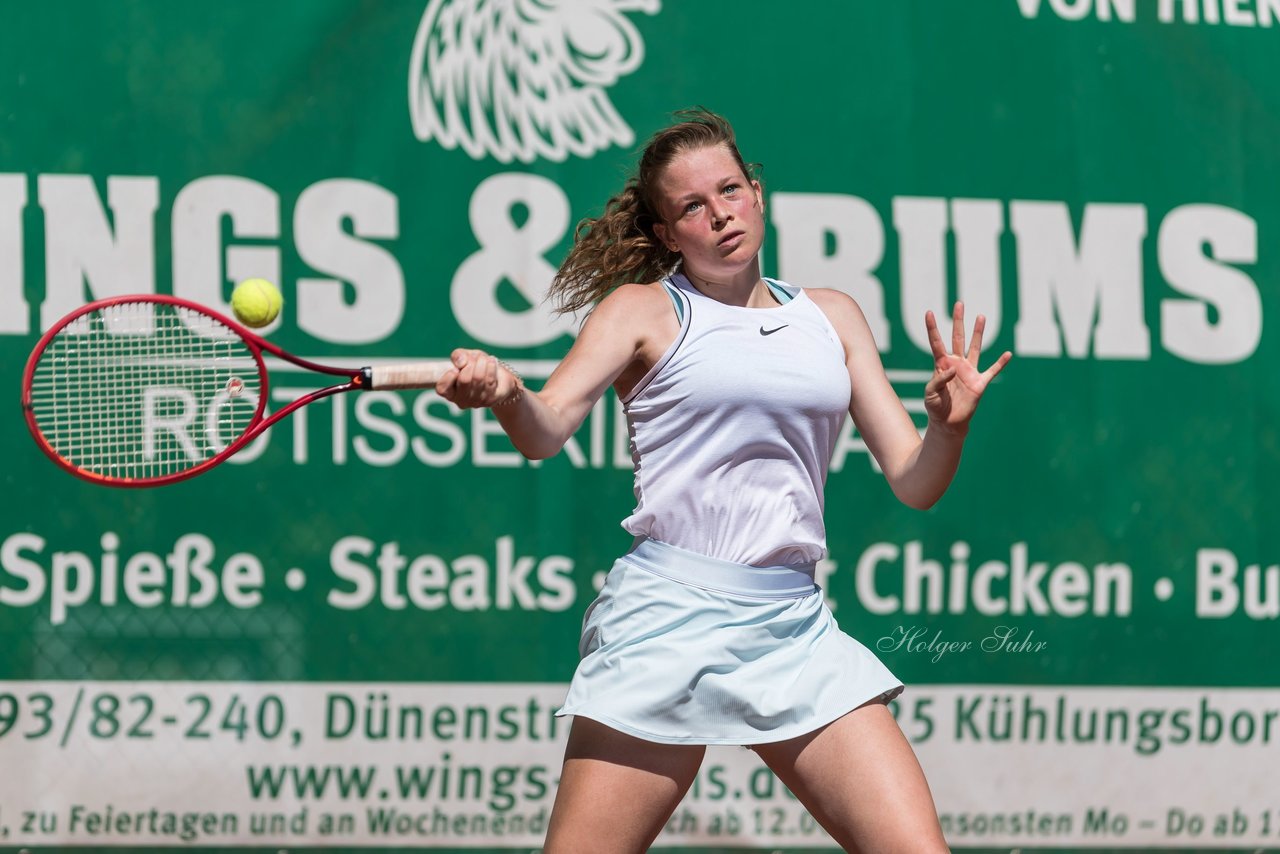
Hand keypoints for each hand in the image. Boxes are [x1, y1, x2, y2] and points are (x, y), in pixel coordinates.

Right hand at [435, 348, 522, 408]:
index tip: (456, 368)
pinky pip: (490, 381)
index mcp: (449, 392)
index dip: (448, 377)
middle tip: (476, 358)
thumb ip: (458, 356)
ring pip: (478, 378)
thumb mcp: (465, 356)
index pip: (442, 389)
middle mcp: (460, 400)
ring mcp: (476, 403)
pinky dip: (491, 367)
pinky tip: (492, 361)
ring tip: (484, 358)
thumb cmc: (476, 366)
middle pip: (464, 380)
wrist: (498, 375)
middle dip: (471, 363)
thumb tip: (461, 362)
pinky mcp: (490, 401)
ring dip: (482, 363)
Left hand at [922, 302, 1011, 434]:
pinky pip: (992, 371)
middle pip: (957, 338)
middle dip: (958, 321)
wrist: (948, 422)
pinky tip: (1008, 354)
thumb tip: (953, 368)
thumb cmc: (936, 407)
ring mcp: (969, 371)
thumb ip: (938, 380)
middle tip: (959, 304)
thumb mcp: (930, 394)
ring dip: (978, 333)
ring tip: (981, 317)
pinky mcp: (980, 383)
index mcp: (941, 364)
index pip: (936, 342)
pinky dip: (1000, 363)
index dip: (932, 328)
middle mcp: (956, 363)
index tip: (928, 312)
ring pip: (975, 347)